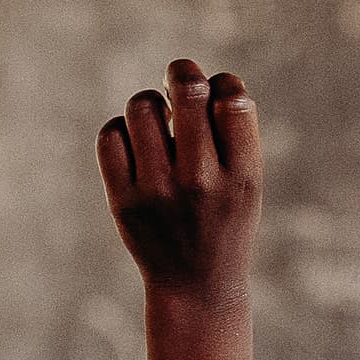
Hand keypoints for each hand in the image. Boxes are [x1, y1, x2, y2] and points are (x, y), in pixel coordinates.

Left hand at [99, 61, 260, 300]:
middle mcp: (201, 181)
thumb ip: (232, 132)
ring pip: (141, 106)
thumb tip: (190, 76)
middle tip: (179, 78)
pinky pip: (111, 135)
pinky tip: (137, 143)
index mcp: (242, 175)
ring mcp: (158, 191)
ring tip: (159, 121)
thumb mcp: (247, 182)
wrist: (195, 286)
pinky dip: (122, 129)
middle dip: (182, 72)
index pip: (234, 99)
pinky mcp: (123, 201)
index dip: (224, 83)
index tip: (218, 96)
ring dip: (150, 103)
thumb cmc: (224, 221)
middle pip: (188, 92)